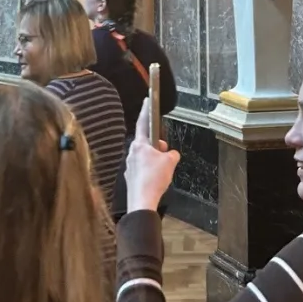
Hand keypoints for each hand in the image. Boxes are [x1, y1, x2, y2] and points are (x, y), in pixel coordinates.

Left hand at [126, 98, 179, 213]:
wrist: (142, 201)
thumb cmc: (153, 180)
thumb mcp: (170, 162)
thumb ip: (172, 154)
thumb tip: (171, 154)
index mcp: (140, 145)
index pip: (143, 123)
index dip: (146, 110)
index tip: (146, 101)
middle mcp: (132, 153)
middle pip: (146, 143)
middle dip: (157, 146)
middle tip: (166, 152)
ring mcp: (130, 165)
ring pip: (145, 157)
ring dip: (154, 160)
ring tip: (163, 170)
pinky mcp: (131, 177)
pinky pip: (143, 168)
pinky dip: (150, 171)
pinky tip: (157, 179)